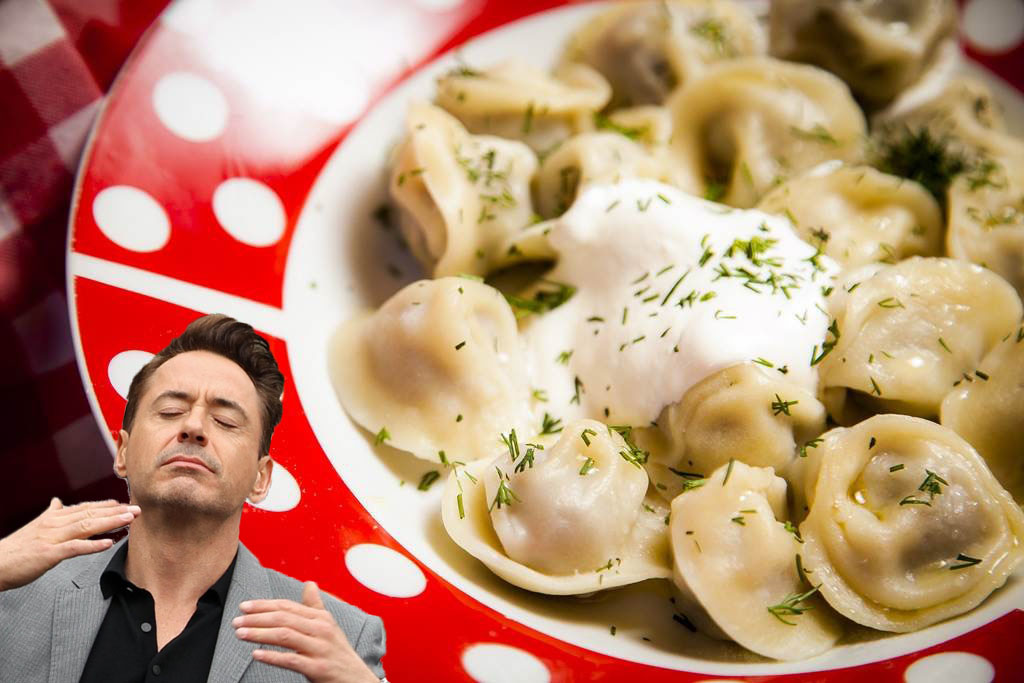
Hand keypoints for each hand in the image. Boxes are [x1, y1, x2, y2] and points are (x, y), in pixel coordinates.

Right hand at [0, 498, 139, 591]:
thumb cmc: (16, 549)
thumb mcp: (35, 527)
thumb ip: (50, 515)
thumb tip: (58, 503)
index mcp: (54, 518)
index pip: (85, 507)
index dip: (106, 505)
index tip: (123, 504)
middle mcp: (55, 524)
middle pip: (90, 514)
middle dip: (115, 511)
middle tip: (136, 510)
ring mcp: (52, 538)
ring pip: (87, 526)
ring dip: (110, 522)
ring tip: (128, 520)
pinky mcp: (49, 554)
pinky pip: (75, 548)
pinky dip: (93, 545)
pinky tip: (108, 543)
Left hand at [234, 582, 378, 681]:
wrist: (356, 679)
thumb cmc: (338, 652)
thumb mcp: (329, 626)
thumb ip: (315, 606)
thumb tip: (309, 584)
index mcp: (321, 617)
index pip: (287, 606)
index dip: (264, 605)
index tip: (244, 606)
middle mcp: (322, 629)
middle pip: (284, 618)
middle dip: (257, 618)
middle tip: (237, 621)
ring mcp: (320, 649)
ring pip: (285, 636)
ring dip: (259, 634)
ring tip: (241, 634)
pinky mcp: (318, 668)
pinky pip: (291, 660)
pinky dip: (272, 656)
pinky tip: (256, 654)